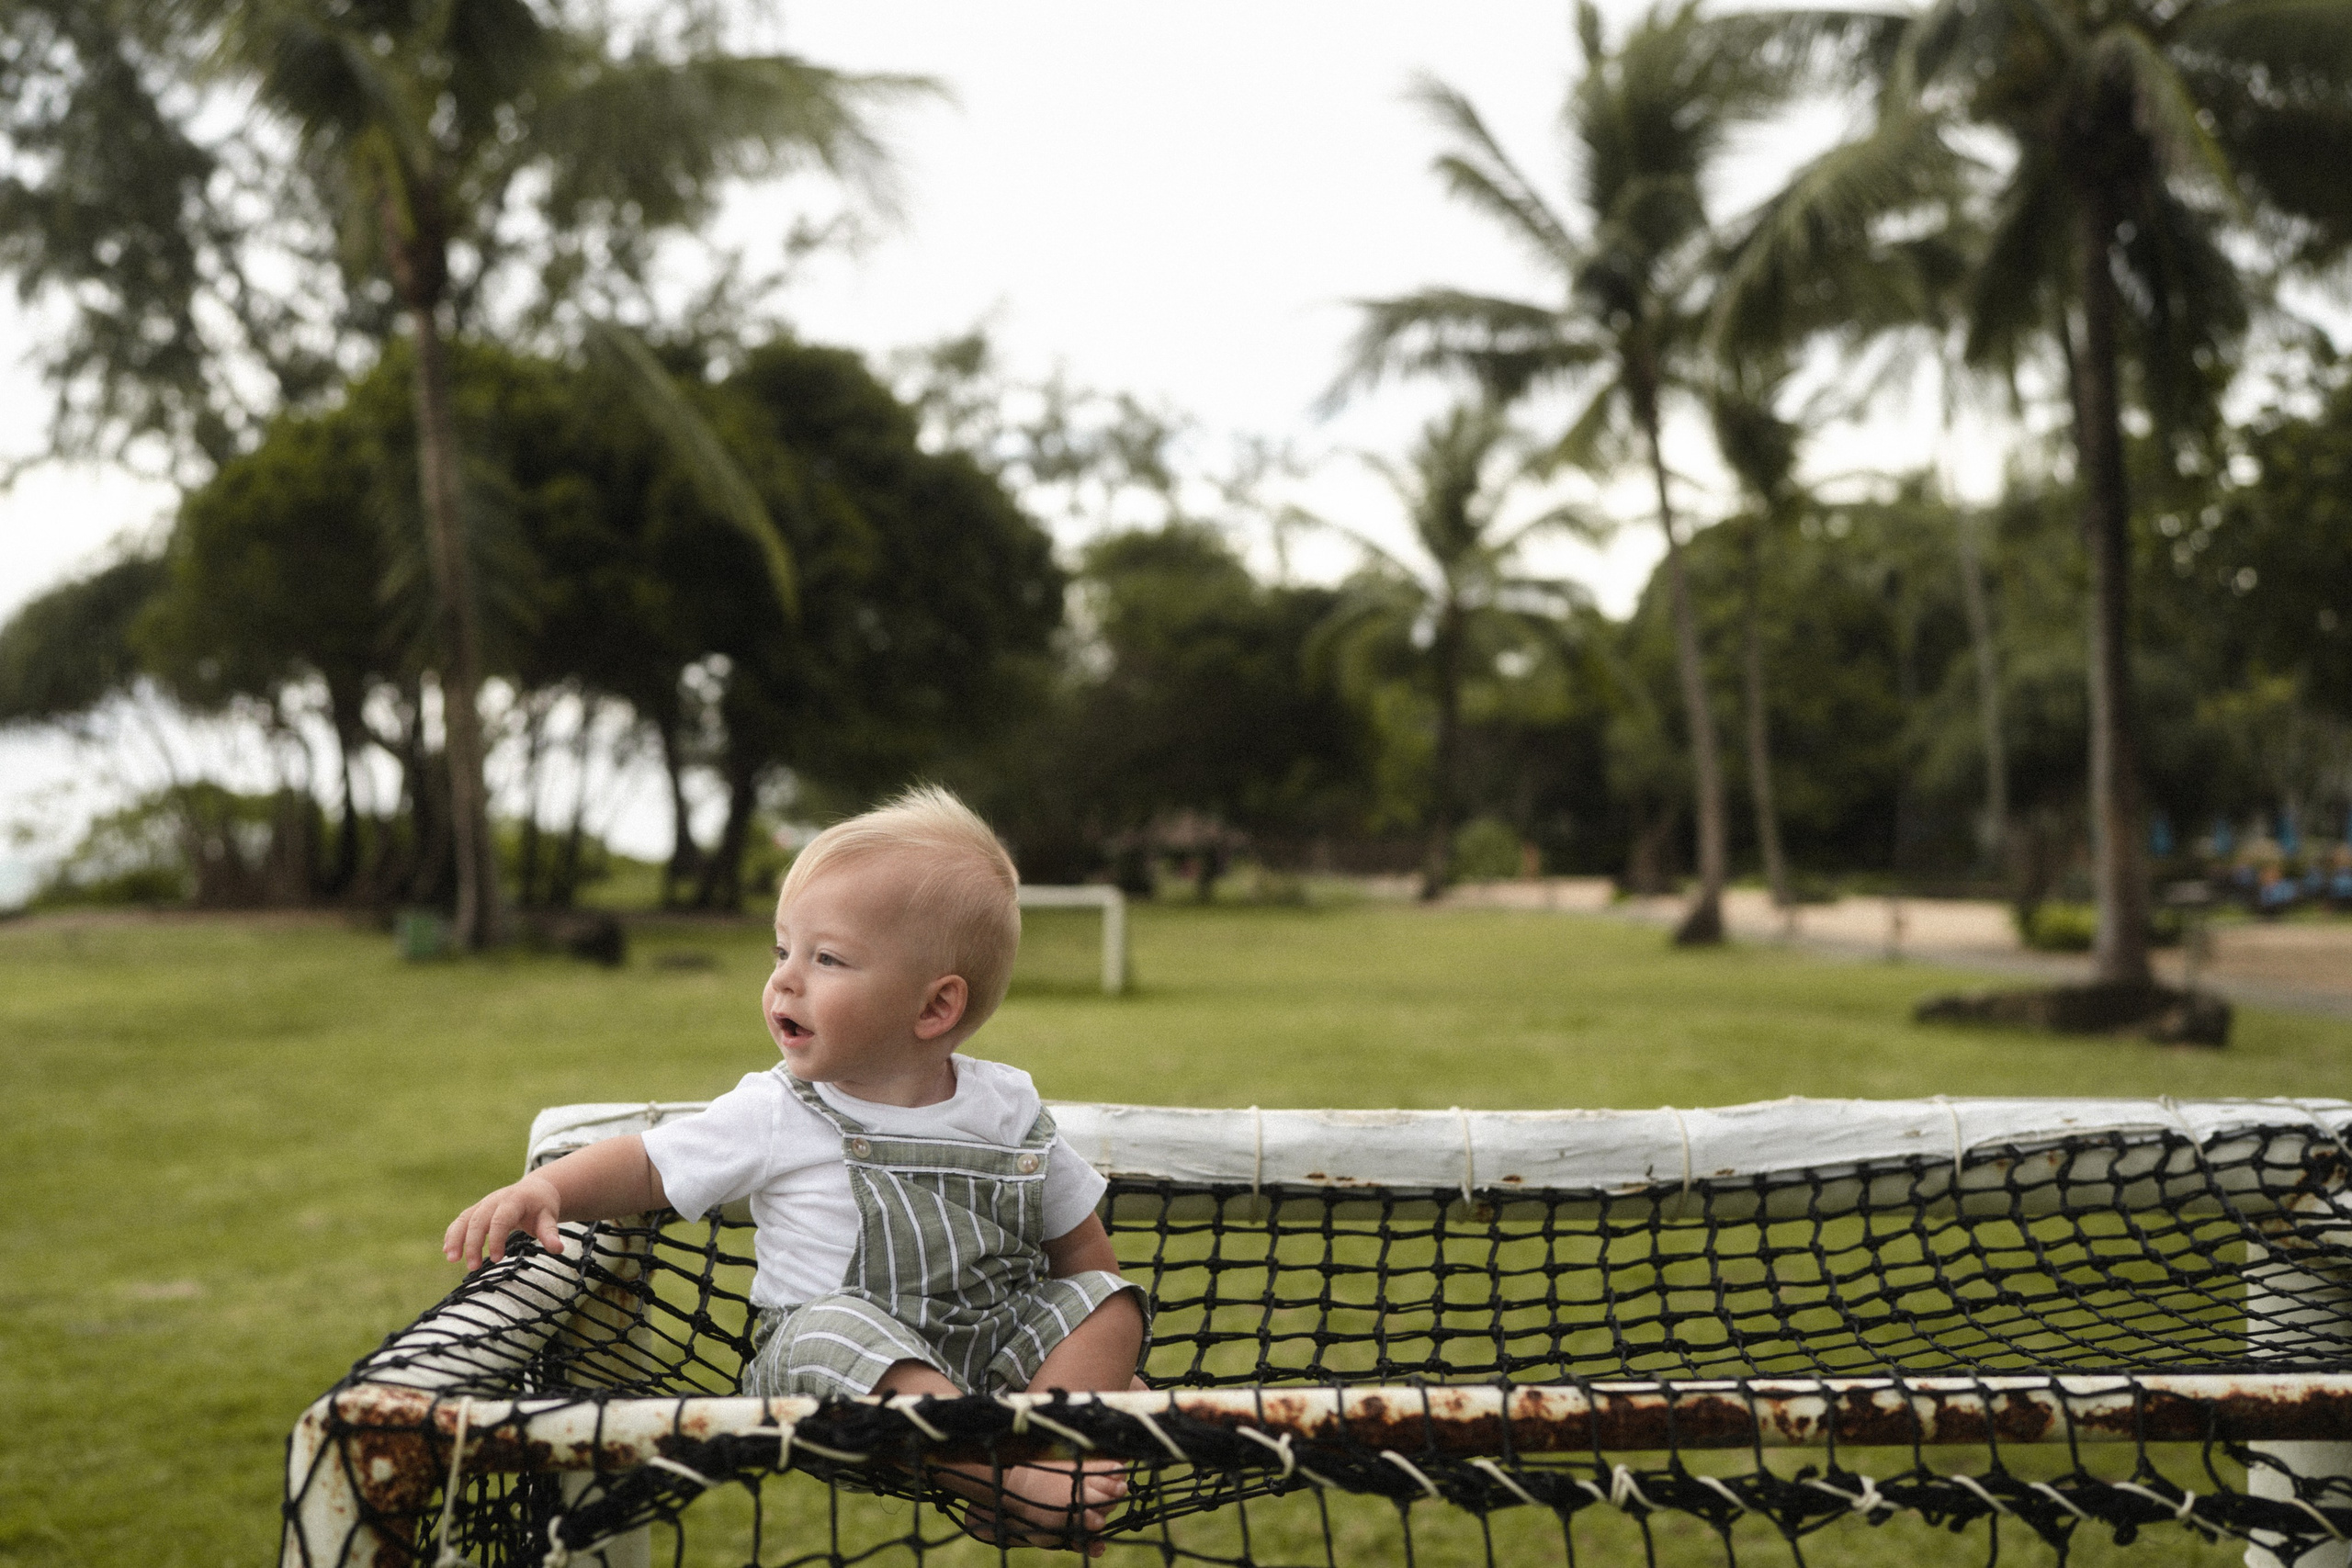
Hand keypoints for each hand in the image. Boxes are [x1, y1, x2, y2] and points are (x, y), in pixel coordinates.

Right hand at [443, 1173, 563, 1269]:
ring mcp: (484, 1204)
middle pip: (479, 1220)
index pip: (501, 1219)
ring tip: (452, 1259)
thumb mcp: (550, 1217)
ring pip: (465, 1219)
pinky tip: (447, 1250)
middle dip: (473, 1244)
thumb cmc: (542, 1207)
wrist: (535, 1190)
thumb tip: (558, 1248)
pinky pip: (461, 1220)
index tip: (497, 1259)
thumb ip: (550, 1233)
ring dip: (456, 1238)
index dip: (497, 1239)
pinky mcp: (477, 1210)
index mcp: (514, 1201)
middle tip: (473, 1268)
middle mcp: (495, 1200)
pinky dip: (452, 1234)